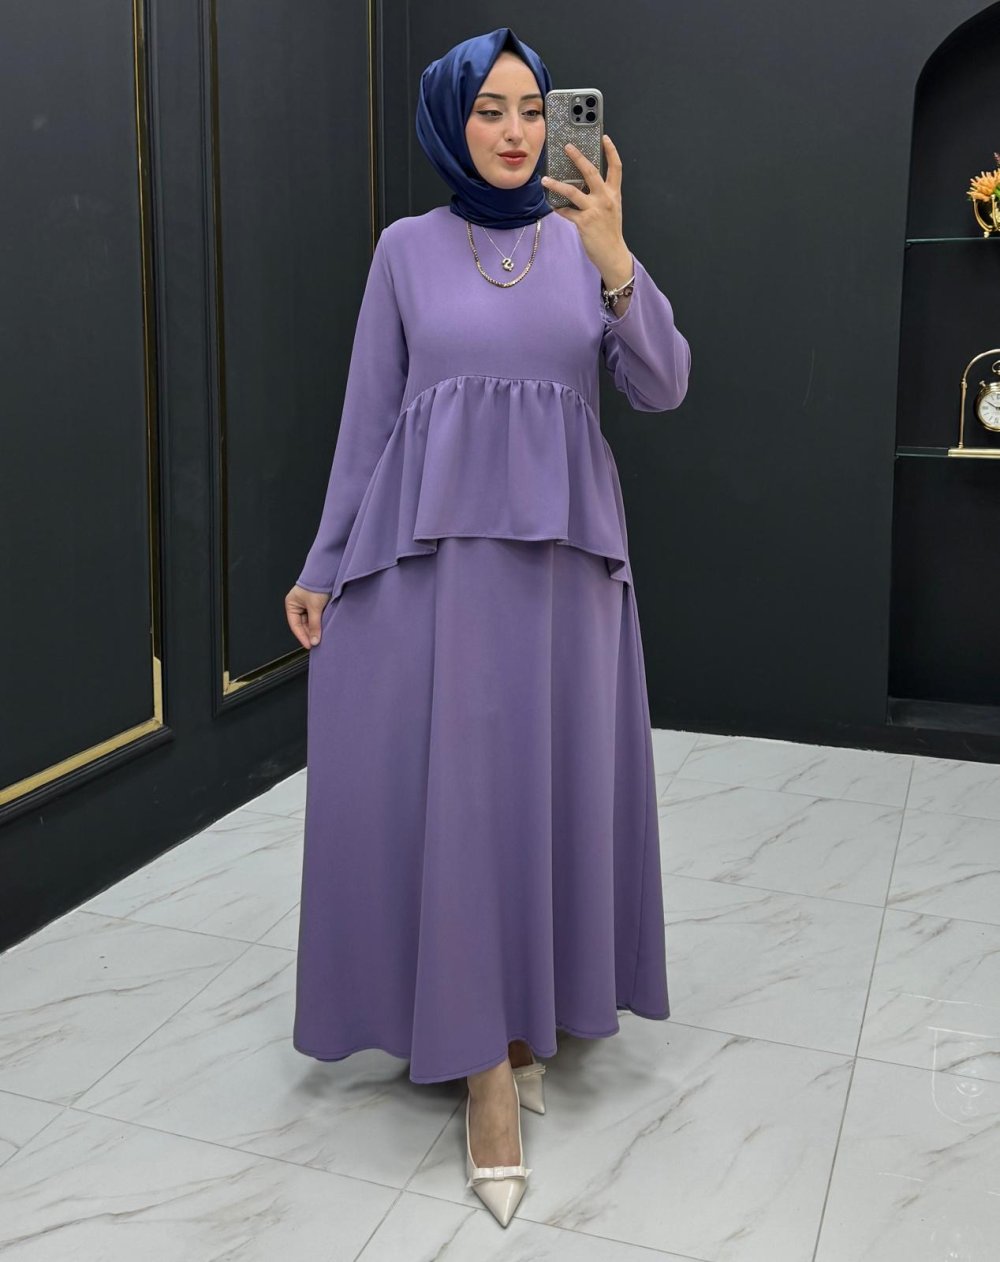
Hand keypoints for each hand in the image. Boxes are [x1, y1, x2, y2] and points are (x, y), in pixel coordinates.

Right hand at [285, 584, 329, 649]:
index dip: (302, 636)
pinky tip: (324, 629)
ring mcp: (307, 605)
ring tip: (321, 638)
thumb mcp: (314, 607)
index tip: (309, 646)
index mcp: (291, 604)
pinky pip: (317, 618)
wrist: (327, 573)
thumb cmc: (316, 585)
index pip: (295, 625)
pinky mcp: (317, 604)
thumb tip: (314, 640)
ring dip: (316, 629)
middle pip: (303, 625)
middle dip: (310, 634)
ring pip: (310, 622)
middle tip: (317, 643)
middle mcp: (298, 605)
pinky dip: (320, 624)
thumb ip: (314, 625)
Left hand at [540, 134, 631, 284]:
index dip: (611, 151)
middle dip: (578, 157)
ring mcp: (594, 210)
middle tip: (567, 146)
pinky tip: (552, 205)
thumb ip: (601, 196)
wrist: (613, 254)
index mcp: (613, 194)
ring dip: (556, 184)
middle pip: (591, 171)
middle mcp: (605, 199)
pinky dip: (558, 208)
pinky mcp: (584, 222)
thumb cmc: (610, 232)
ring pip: (572, 191)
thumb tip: (584, 186)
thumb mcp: (611, 209)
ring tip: (545, 179)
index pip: (616, 167)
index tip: (605, 138)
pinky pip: (567, 212)